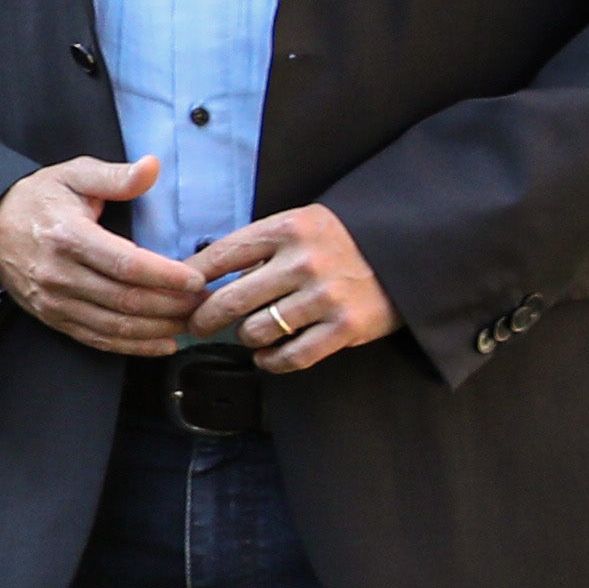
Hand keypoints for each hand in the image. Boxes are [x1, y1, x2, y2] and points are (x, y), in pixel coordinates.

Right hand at [0, 151, 205, 355]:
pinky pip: (97, 339)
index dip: (165, 275)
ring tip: (191, 321)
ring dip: (158, 328)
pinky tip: (163, 343)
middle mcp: (58, 274)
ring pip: (114, 325)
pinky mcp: (51, 317)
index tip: (196, 279)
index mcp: (68, 236)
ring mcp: (53, 300)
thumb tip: (152, 167)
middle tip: (204, 301)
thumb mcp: (74, 175)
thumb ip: (115, 176)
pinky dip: (133, 346)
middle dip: (172, 305)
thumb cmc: (37, 198)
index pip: (126, 264)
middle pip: (125, 299)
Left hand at [182, 199, 386, 372]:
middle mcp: (303, 262)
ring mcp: (325, 296)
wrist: (411, 251)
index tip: (177, 293)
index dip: (190, 278)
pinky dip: (271, 361)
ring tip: (250, 334)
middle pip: (230, 300)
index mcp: (287, 229)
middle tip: (197, 326)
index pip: (221, 255)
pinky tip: (267, 356)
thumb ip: (261, 248)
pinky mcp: (345, 327)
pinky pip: (290, 357)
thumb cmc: (343, 241)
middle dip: (204, 318)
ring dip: (246, 338)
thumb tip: (205, 277)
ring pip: (256, 332)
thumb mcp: (302, 225)